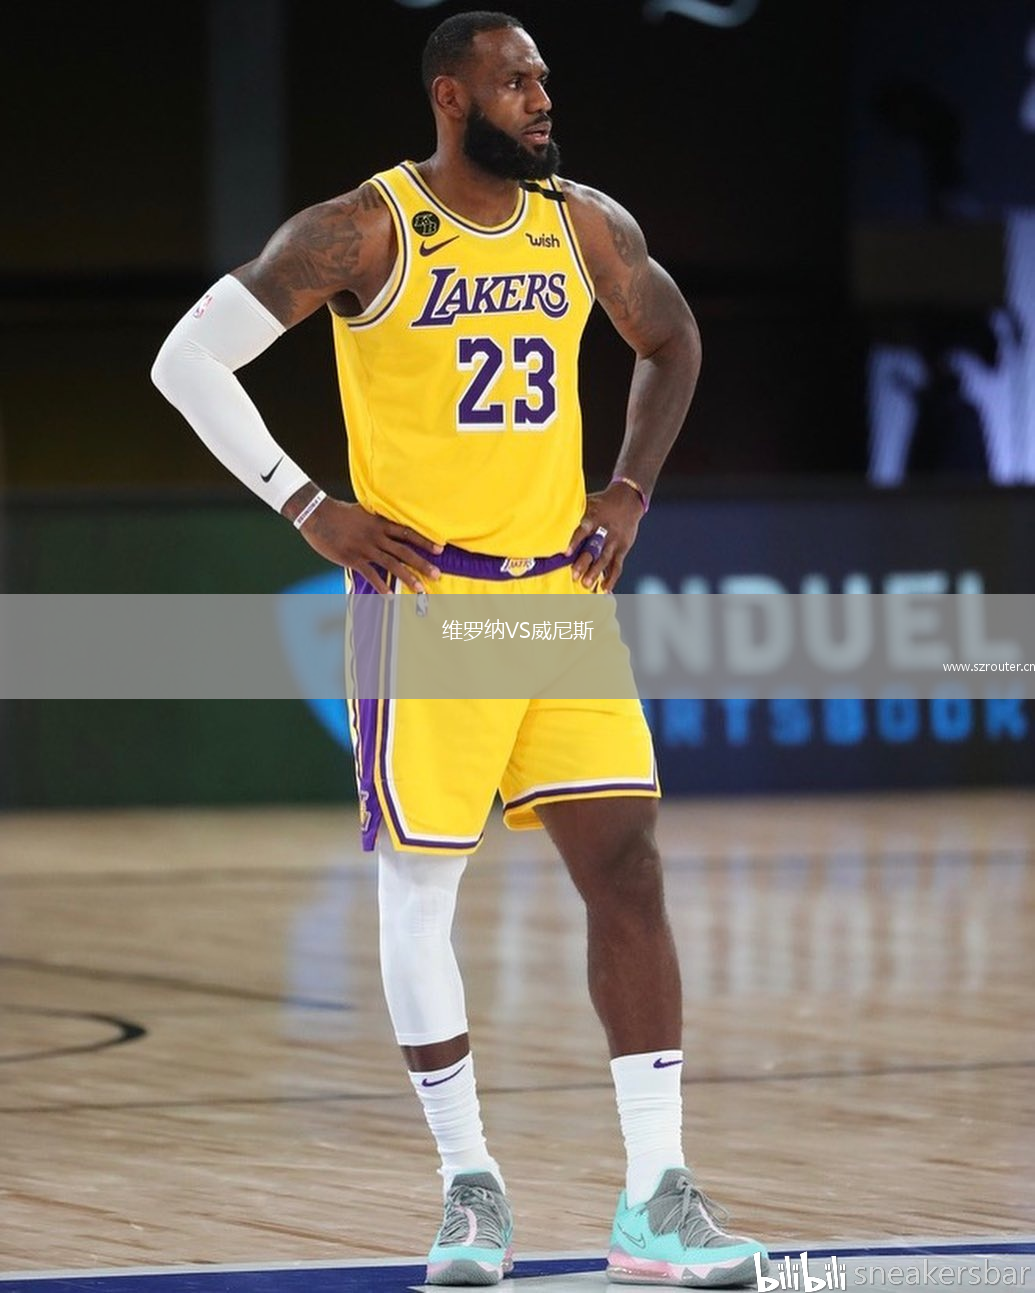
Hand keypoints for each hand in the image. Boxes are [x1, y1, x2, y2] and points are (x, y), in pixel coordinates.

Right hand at [300, 497, 442, 593]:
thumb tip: (390, 523)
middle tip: (438, 575)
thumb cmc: (340, 514)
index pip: (407, 533)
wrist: (317, 515)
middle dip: (423, 564)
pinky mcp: (353, 558)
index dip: (425, 541)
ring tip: (421, 589)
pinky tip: (390, 597)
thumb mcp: (363, 512)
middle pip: (404, 551)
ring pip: (392, 564)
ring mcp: (365, 548)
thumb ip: (378, 520)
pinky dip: (381, 586)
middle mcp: (376, 536)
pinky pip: (370, 574)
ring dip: (408, 578)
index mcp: (380, 524)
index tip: (440, 549)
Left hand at [565, 482, 643, 591]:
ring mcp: (614, 541)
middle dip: (584, 563)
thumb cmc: (602, 503)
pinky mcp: (622, 549)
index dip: (574, 541)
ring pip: (604, 559)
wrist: (628, 499)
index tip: (566, 553)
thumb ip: (572, 513)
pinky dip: (611, 578)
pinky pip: (617, 566)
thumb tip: (547, 516)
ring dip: (595, 572)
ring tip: (587, 585)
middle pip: (593, 548)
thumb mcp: (587, 502)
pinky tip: (604, 589)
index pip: (583, 529)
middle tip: (575, 575)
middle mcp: (604, 531)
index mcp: (593, 518)